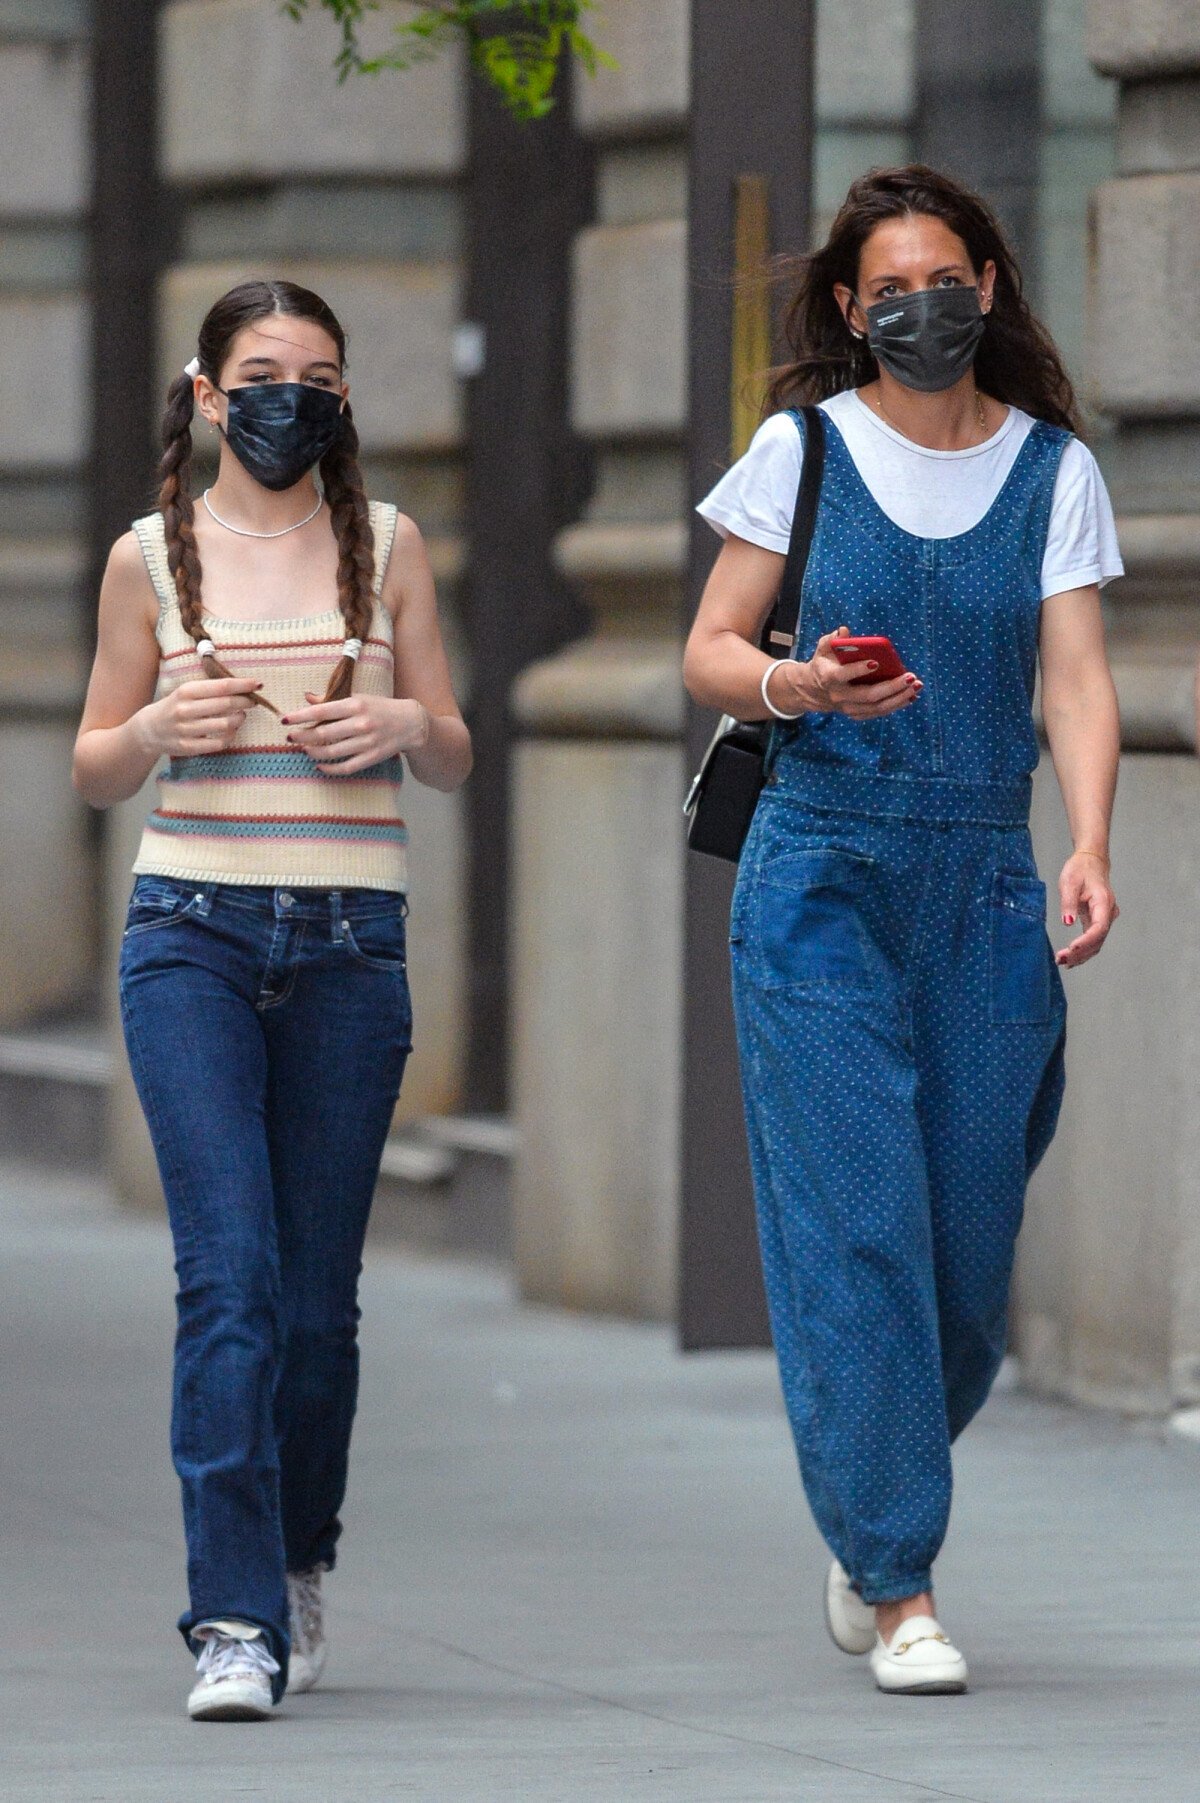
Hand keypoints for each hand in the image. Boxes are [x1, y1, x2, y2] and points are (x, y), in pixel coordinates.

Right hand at [133, 676, 262, 757]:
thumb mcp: (185, 692)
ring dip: (239, 719)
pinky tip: (231, 731)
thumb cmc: (174, 707)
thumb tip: (241, 686)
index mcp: (186, 691)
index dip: (242, 685)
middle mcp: (185, 709)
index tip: (257, 684)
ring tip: (241, 716)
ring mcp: (186, 730)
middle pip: (226, 704)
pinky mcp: (188, 747)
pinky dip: (230, 736)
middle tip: (252, 701)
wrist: (148, 730)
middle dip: (245, 702)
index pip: (221, 686)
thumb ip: (209, 690)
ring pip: (225, 724)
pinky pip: (219, 743)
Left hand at [282, 691, 430, 775]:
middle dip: (302, 736)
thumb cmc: (380, 708)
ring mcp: (366, 742)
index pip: (321, 711)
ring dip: (313, 751)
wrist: (410, 723)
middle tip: (291, 737)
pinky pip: (345, 767)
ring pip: (331, 751)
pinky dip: (329, 768)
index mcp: (355, 705)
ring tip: (304, 748)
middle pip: (323, 733)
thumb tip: (307, 698)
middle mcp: (360, 724)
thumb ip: (332, 700)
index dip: (300, 716)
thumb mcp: (358, 698)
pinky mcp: (371, 757)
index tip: (285, 720)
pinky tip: (319, 765)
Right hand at [779, 626, 922, 720]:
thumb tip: (843, 631)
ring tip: (916, 685)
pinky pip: (879, 712)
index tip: (876, 662)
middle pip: (868, 695)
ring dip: (899, 697)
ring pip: (877, 707)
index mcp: (829, 678)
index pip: (844, 675)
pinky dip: (896, 705)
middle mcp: (839, 696)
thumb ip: (831, 640)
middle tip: (910, 676)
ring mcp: (849, 708)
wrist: (814, 691)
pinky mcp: (857, 714)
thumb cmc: (824, 663)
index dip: (859, 670)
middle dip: (891, 687)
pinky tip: (911, 696)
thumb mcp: (823, 649)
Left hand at [1056, 851, 1117, 967]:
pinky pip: (1093, 939)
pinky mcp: (1098, 921)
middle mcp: (1108, 913)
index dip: (1086, 941)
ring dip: (1081, 955)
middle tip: (1061, 960)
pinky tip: (1070, 959)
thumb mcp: (1069, 882)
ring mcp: (1105, 918)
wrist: (1091, 862)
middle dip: (1081, 952)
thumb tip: (1068, 923)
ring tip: (1062, 962)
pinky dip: (1083, 950)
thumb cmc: (1080, 869)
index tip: (1071, 949)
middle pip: (1098, 939)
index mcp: (1103, 902)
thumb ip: (1069, 903)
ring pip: (1097, 943)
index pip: (1099, 927)